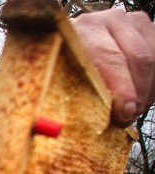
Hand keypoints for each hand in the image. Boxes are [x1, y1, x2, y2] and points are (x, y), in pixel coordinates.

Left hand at [73, 9, 154, 125]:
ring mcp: (134, 23)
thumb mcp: (61, 75)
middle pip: (138, 58)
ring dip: (147, 90)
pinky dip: (153, 84)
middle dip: (136, 93)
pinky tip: (142, 98)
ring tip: (133, 110)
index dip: (121, 88)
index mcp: (86, 29)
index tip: (124, 112)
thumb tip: (78, 120)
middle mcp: (111, 20)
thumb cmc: (67, 64)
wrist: (79, 44)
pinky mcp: (149, 31)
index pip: (109, 58)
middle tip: (128, 117)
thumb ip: (71, 89)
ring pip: (154, 59)